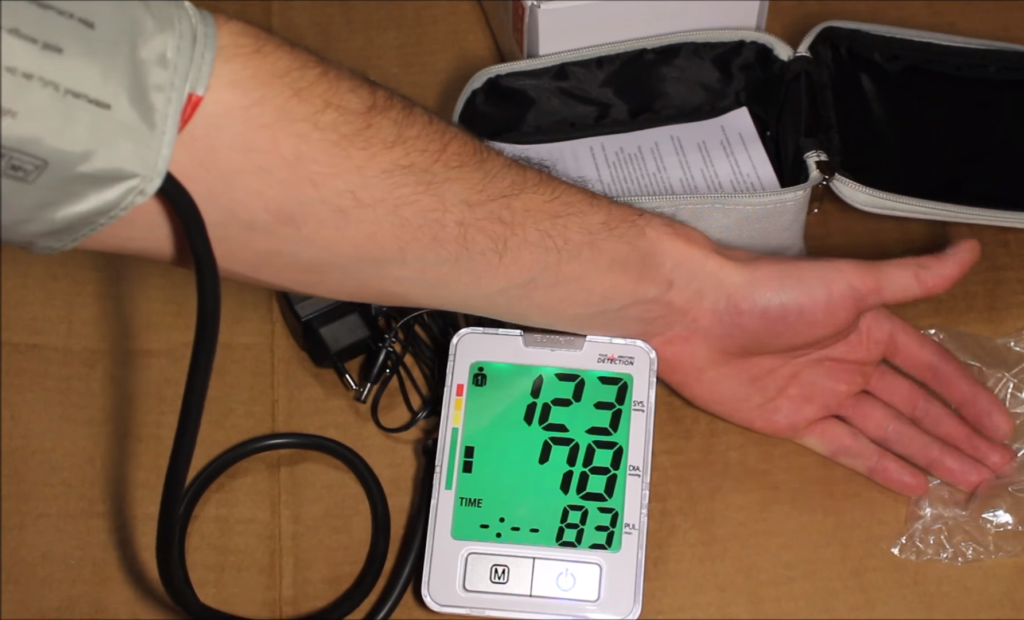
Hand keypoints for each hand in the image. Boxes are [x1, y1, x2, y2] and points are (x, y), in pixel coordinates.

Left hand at [647, 238, 1015, 495]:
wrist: (695, 314)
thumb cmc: (770, 291)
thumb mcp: (851, 283)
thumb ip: (912, 278)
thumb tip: (969, 250)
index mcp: (868, 328)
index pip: (931, 368)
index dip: (967, 396)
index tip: (1001, 425)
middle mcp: (849, 362)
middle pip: (914, 406)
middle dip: (956, 434)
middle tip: (997, 465)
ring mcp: (821, 394)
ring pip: (887, 430)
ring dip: (928, 453)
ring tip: (968, 479)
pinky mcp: (790, 421)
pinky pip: (843, 447)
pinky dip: (878, 464)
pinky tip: (911, 482)